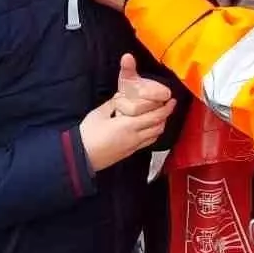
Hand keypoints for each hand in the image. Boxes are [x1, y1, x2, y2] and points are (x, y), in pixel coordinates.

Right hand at [79, 55, 174, 170]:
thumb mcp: (100, 113)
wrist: (82, 156)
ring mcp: (134, 146)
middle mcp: (135, 137)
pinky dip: (153, 133)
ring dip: (160, 124)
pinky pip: (148, 142)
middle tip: (168, 106)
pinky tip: (149, 127)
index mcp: (129, 125)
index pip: (154, 116)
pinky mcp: (130, 152)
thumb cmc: (89, 133)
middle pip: (158, 126)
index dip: (165, 108)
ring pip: (155, 135)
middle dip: (166, 115)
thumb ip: (115, 104)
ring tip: (160, 115)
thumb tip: (124, 96)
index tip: (171, 100)